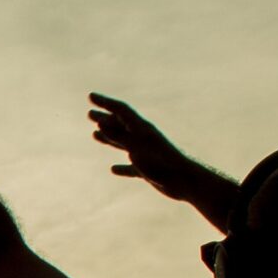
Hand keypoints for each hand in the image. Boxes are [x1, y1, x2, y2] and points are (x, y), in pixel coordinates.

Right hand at [86, 94, 205, 200]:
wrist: (188, 181)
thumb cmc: (164, 164)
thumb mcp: (138, 148)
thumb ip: (120, 136)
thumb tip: (100, 123)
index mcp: (143, 129)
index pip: (121, 111)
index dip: (105, 102)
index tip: (90, 96)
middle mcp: (144, 139)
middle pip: (121, 125)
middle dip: (105, 118)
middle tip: (89, 113)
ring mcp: (146, 154)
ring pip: (124, 143)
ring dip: (109, 138)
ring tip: (94, 134)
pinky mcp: (149, 170)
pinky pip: (131, 167)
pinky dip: (122, 167)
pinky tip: (113, 169)